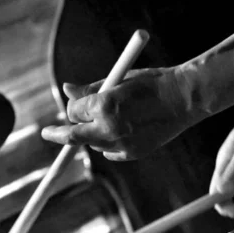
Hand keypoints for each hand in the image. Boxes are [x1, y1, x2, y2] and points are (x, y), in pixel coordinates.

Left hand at [41, 68, 194, 160]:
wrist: (186, 99)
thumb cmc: (153, 83)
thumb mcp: (119, 79)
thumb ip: (91, 88)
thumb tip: (67, 90)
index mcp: (104, 104)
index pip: (74, 111)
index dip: (72, 108)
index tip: (69, 107)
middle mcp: (109, 127)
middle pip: (73, 136)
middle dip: (58, 134)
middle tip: (47, 133)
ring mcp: (121, 143)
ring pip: (93, 144)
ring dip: (92, 134)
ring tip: (107, 119)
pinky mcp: (133, 154)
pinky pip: (110, 153)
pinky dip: (108, 144)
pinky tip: (119, 131)